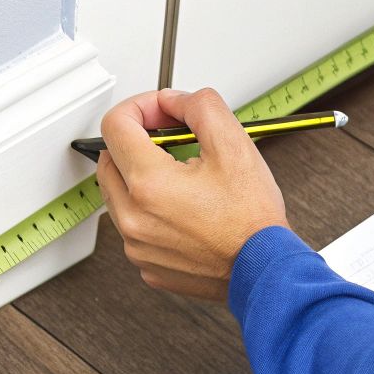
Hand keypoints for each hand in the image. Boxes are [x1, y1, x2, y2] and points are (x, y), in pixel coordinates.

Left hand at [96, 88, 289, 300]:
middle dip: (137, 141)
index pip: (114, 125)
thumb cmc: (253, 221)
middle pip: (109, 158)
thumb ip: (199, 107)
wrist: (264, 271)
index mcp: (148, 183)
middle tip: (171, 140)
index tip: (160, 112)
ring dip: (140, 176)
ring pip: (118, 194)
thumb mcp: (234, 144)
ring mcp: (136, 245)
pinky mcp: (146, 263)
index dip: (139, 107)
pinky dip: (148, 211)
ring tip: (181, 177)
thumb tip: (173, 101)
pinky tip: (181, 209)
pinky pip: (133, 226)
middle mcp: (133, 217)